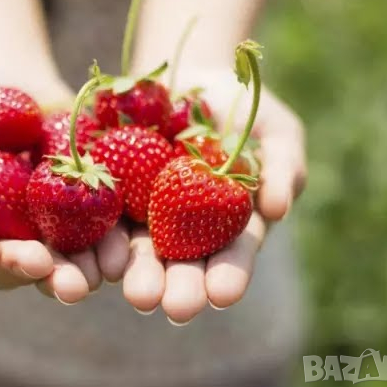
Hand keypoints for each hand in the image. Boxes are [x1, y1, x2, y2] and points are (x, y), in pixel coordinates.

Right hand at [0, 68, 130, 302]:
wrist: (9, 81)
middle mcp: (2, 239)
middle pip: (9, 267)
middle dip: (25, 269)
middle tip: (40, 266)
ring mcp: (43, 229)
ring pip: (56, 263)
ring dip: (70, 274)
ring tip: (86, 278)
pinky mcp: (80, 212)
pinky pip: (96, 233)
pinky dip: (107, 246)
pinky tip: (119, 254)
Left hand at [123, 69, 306, 323]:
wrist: (189, 78)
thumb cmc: (242, 109)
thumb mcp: (275, 132)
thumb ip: (282, 168)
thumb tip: (278, 210)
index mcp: (228, 223)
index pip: (231, 254)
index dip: (229, 275)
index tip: (222, 294)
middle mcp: (186, 227)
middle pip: (183, 262)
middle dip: (181, 287)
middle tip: (177, 308)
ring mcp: (147, 211)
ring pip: (141, 249)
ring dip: (140, 274)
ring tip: (139, 296)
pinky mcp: (114, 190)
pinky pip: (106, 215)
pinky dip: (104, 237)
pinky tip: (104, 258)